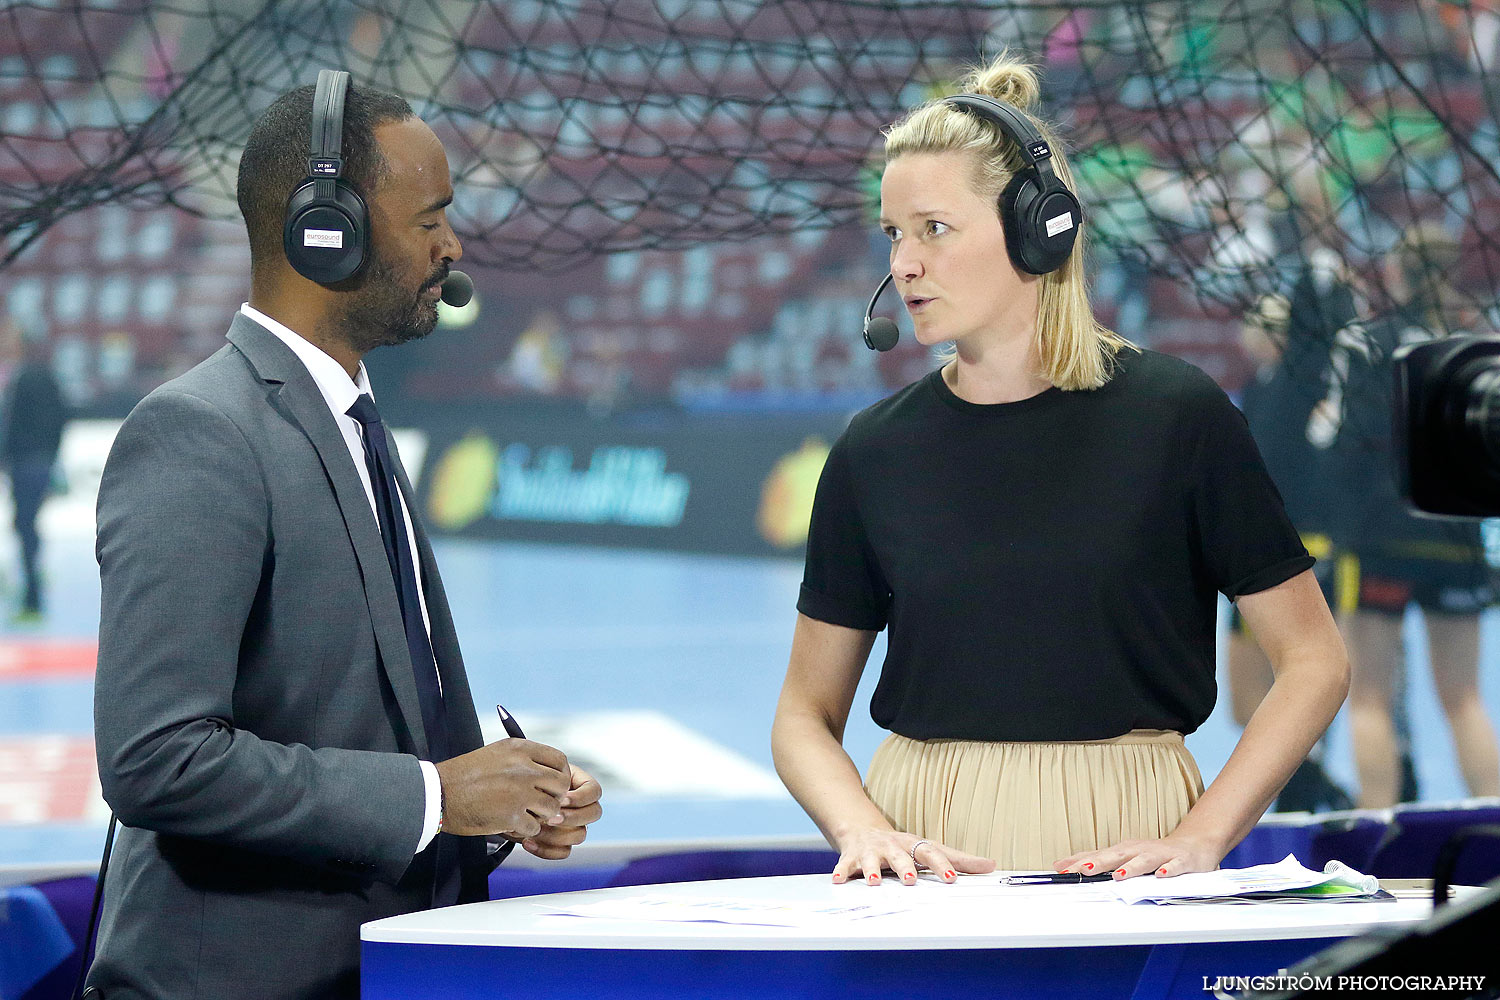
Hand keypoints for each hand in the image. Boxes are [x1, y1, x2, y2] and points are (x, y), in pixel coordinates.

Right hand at [435, 739, 569, 837]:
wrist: (439, 793)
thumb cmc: (466, 775)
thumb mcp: (497, 753)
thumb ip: (525, 758)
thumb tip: (549, 772)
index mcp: (521, 749)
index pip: (559, 761)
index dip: (560, 775)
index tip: (552, 784)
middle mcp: (524, 768)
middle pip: (560, 785)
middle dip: (553, 797)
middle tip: (540, 803)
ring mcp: (519, 792)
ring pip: (551, 808)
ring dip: (540, 815)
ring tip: (523, 814)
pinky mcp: (511, 816)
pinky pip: (534, 826)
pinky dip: (525, 829)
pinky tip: (511, 825)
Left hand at [517, 765, 602, 860]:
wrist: (504, 799)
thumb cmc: (521, 780)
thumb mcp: (533, 773)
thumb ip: (546, 780)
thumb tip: (556, 795)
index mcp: (578, 784)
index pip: (594, 791)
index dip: (581, 797)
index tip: (561, 798)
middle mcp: (579, 806)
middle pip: (594, 813)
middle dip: (573, 817)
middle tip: (551, 818)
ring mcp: (572, 825)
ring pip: (580, 835)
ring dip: (557, 834)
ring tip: (535, 829)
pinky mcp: (560, 843)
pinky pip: (564, 852)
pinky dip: (545, 850)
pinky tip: (527, 842)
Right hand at [832, 829, 994, 885]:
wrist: (862, 829)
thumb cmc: (902, 846)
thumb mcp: (929, 849)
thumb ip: (959, 860)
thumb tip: (991, 866)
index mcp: (913, 845)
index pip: (930, 852)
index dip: (940, 864)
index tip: (950, 877)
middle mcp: (893, 846)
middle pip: (900, 855)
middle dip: (904, 867)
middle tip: (910, 880)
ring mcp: (871, 851)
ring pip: (871, 860)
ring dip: (872, 870)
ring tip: (874, 882)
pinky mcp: (852, 857)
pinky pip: (845, 864)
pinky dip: (842, 871)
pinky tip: (839, 880)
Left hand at [1054, 832, 1224, 880]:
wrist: (1193, 844)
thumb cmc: (1154, 853)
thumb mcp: (1123, 857)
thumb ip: (1095, 861)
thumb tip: (1062, 864)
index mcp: (1124, 851)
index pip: (1098, 856)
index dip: (1079, 862)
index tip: (1061, 869)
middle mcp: (1139, 850)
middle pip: (1117, 856)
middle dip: (1100, 863)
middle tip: (1084, 870)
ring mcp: (1160, 855)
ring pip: (1144, 860)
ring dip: (1132, 867)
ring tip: (1119, 875)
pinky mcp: (1181, 861)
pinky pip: (1175, 866)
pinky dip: (1169, 869)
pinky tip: (1162, 875)